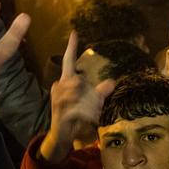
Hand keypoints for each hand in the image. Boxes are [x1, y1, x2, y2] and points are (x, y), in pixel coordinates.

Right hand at [39, 31, 115, 162]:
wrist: (62, 136)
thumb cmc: (76, 116)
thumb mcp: (91, 103)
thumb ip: (100, 93)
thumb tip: (111, 81)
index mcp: (66, 82)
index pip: (68, 61)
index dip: (71, 47)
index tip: (74, 32)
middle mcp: (59, 87)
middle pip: (79, 81)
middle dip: (92, 96)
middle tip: (96, 107)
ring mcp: (57, 99)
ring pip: (80, 95)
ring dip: (91, 107)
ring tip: (93, 115)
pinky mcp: (60, 111)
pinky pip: (79, 109)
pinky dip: (88, 115)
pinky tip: (90, 120)